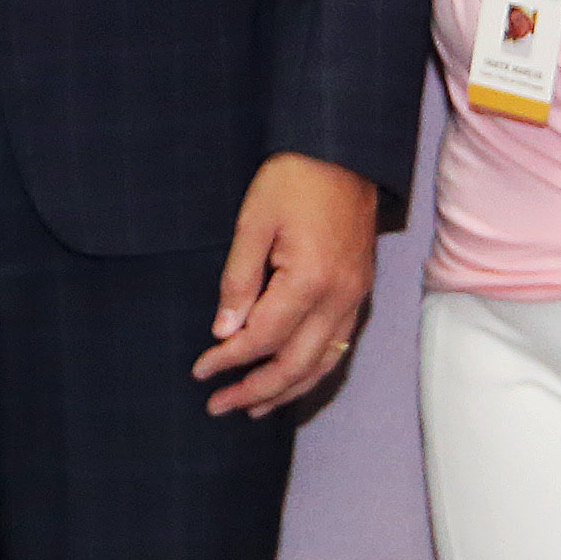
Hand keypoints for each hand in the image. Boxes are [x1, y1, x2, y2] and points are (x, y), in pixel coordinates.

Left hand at [195, 154, 379, 416]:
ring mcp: (355, 297)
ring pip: (322, 363)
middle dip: (255, 390)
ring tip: (253, 408)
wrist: (344, 151)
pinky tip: (291, 378)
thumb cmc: (293, 179)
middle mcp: (339, 298)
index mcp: (310, 280)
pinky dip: (311, 370)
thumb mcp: (253, 222)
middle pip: (295, 365)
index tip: (200, 372)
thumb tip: (225, 332)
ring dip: (286, 390)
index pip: (262, 339)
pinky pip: (337, 346)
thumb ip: (238, 281)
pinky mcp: (360, 292)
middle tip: (219, 407)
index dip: (229, 361)